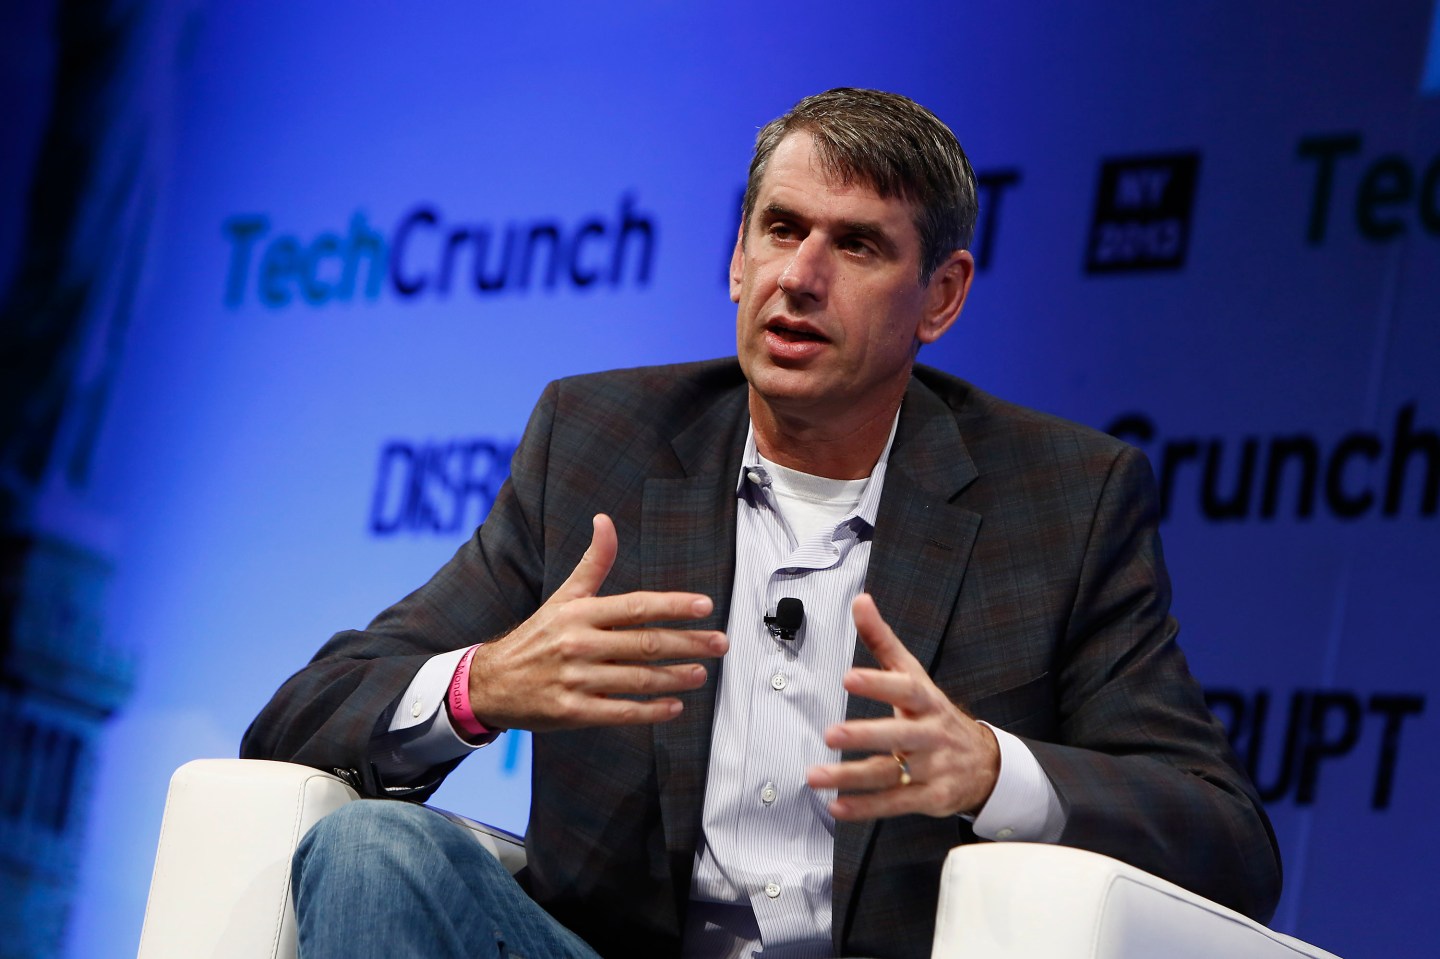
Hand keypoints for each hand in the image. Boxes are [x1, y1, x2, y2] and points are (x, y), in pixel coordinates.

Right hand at [467, 514, 727, 731]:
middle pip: (646, 643)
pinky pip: (620, 712)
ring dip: (676, 677)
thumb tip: (605, 520)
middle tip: (720, 643)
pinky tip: (674, 706)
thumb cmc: (537, 636)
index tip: (705, 606)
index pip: (636, 606)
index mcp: (580, 613)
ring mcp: (576, 679)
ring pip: (639, 679)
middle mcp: (579, 643)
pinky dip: (651, 711)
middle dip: (689, 643)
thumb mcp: (563, 596)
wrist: (491, 682)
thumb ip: (592, 562)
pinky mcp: (572, 712)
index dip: (674, 605)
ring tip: (702, 673)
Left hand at [806, 593, 998, 820]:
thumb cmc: (935, 714)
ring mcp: (932, 768)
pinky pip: (895, 803)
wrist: (986, 763)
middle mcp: (931, 734)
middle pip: (899, 734)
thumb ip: (883, 641)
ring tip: (815, 776)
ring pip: (890, 773)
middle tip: (830, 734)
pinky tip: (836, 806)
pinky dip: (865, 807)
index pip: (905, 688)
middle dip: (865, 734)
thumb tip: (861, 601)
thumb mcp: (914, 675)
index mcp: (926, 700)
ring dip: (850, 777)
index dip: (878, 683)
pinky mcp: (930, 797)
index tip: (848, 678)